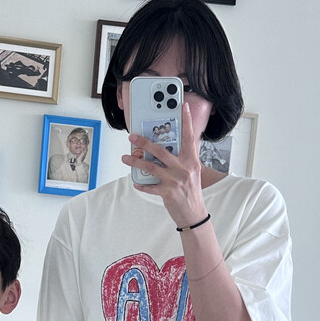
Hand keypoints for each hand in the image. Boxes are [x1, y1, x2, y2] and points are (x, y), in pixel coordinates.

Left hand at [121, 100, 206, 229]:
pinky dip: (141, 184)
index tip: (182, 106)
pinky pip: (150, 187)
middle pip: (161, 151)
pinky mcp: (168, 193)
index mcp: (191, 160)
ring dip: (135, 162)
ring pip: (151, 167)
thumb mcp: (191, 171)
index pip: (190, 137)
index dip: (187, 121)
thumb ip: (183, 158)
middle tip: (132, 136)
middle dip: (144, 142)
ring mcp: (175, 181)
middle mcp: (184, 168)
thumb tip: (169, 146)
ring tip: (125, 158)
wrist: (194, 214)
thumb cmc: (191, 191)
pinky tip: (135, 182)